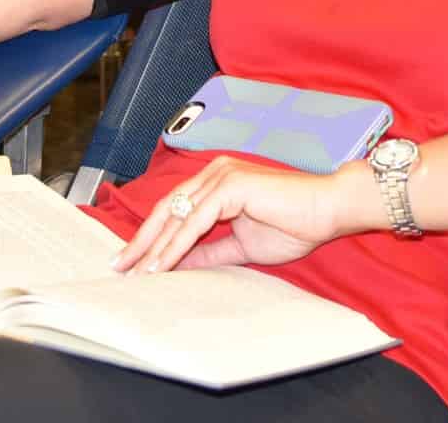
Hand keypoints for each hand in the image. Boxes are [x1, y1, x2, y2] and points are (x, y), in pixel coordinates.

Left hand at [113, 157, 344, 274]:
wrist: (327, 210)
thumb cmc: (294, 224)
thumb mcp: (242, 245)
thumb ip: (210, 251)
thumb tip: (180, 265)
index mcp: (217, 182)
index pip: (175, 208)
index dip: (151, 235)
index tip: (132, 262)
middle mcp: (214, 172)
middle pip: (167, 208)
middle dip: (142, 240)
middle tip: (120, 266)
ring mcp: (221, 175)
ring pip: (178, 215)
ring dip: (156, 247)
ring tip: (138, 273)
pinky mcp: (231, 185)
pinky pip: (196, 220)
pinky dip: (177, 244)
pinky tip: (164, 264)